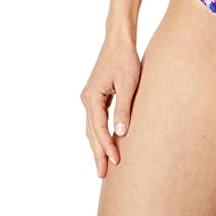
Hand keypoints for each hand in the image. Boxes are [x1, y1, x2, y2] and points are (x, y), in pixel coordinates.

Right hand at [80, 35, 140, 177]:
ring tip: (103, 164)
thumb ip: (124, 109)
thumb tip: (121, 133)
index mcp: (92, 97)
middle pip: (91, 132)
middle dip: (97, 153)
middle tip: (102, 175)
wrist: (119, 40)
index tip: (116, 162)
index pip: (99, 129)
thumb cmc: (125, 59)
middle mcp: (87, 99)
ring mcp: (90, 97)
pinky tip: (106, 141)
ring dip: (97, 145)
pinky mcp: (96, 95)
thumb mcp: (128, 84)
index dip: (107, 147)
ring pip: (92, 127)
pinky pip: (96, 119)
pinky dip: (100, 133)